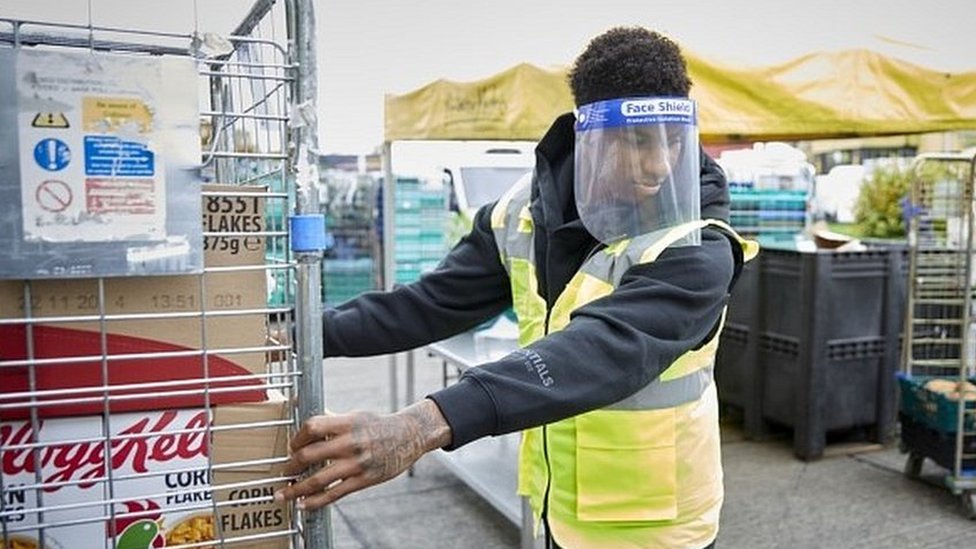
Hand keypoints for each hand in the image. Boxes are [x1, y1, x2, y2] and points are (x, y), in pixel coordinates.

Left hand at [274, 399, 451, 510]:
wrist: (409, 437)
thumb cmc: (379, 425)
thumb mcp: (356, 416)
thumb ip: (332, 421)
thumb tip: (307, 422)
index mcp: (347, 422)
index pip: (312, 427)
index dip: (297, 437)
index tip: (292, 446)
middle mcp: (351, 442)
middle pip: (310, 454)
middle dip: (291, 465)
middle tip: (285, 471)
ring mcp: (357, 463)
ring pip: (318, 479)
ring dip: (296, 488)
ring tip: (284, 493)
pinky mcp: (363, 479)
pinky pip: (334, 494)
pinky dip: (315, 501)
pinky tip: (303, 505)